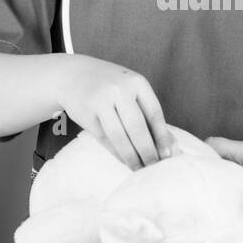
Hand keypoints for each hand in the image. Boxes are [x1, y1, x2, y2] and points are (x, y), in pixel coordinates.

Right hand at [54, 55, 175, 169]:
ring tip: (139, 168)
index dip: (162, 137)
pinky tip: (125, 161)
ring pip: (119, 135)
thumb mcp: (132, 91)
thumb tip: (170, 147)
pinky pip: (104, 138)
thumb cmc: (111, 86)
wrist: (73, 74)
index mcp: (136, 82)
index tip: (168, 155)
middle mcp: (119, 89)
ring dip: (131, 156)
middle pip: (137, 126)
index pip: (154, 113)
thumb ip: (149, 115)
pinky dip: (116, 153)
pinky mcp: (86, 114)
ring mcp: (100, 100)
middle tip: (154, 167)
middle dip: (147, 150)